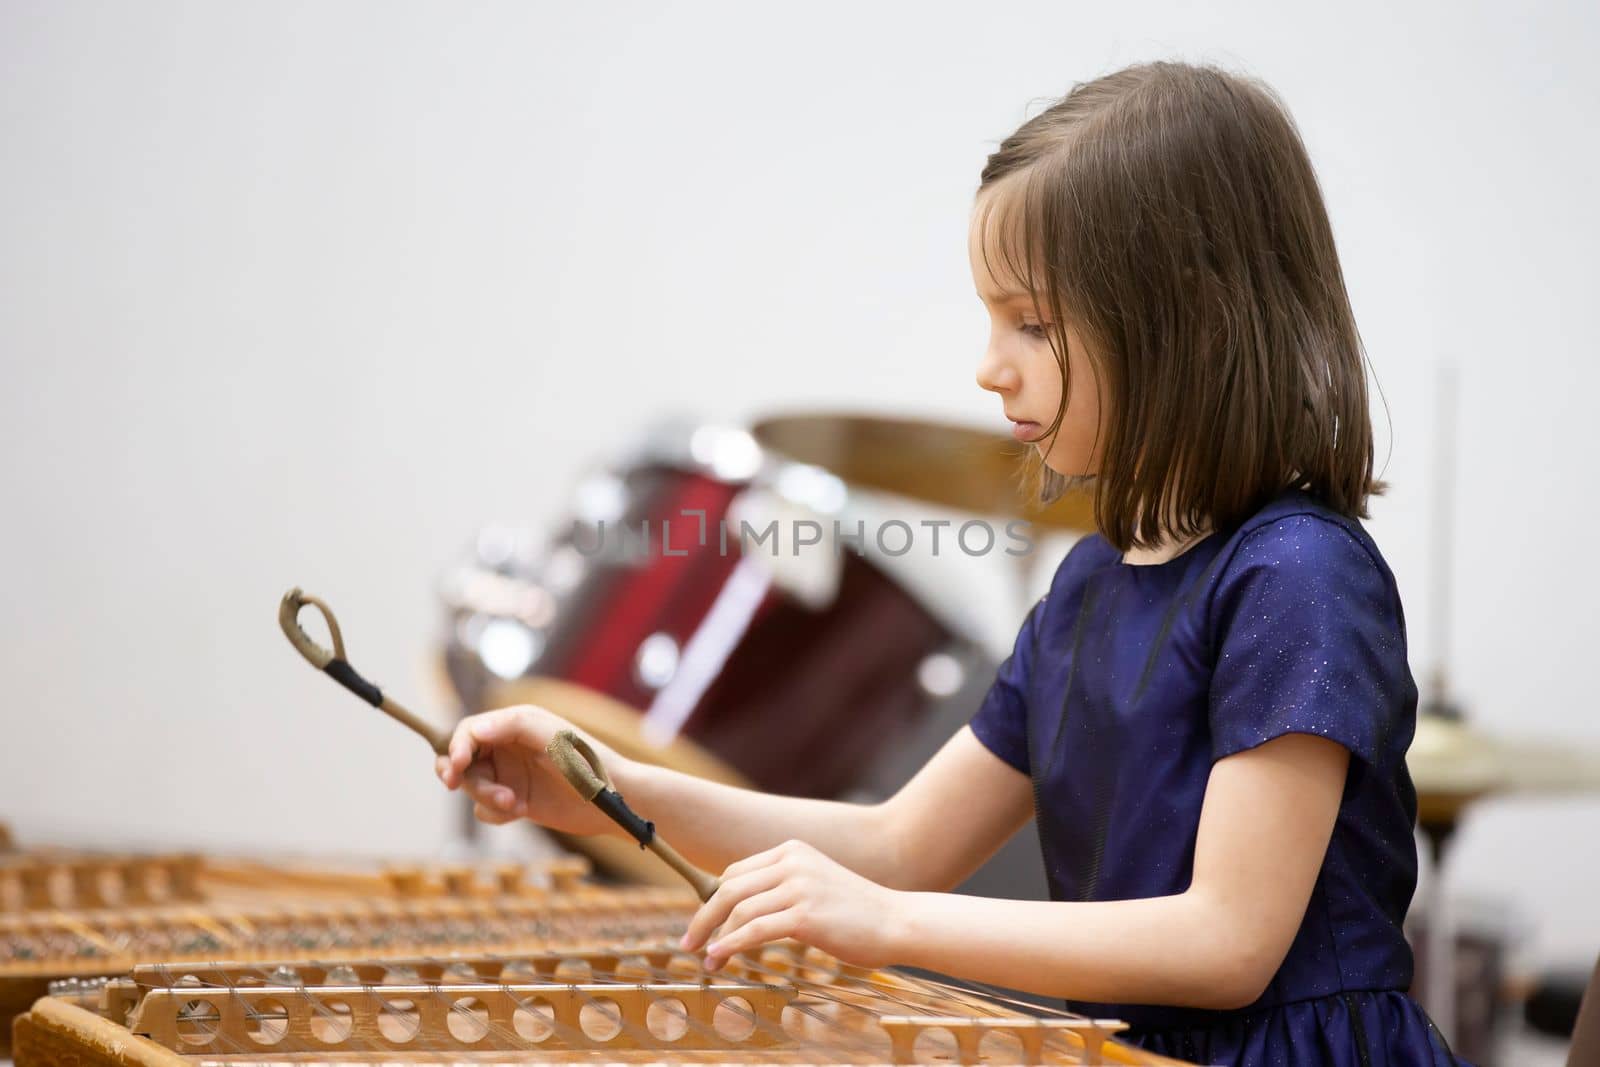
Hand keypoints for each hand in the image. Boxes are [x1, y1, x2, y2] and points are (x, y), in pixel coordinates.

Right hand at [435, 704, 626, 837]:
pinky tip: (522, 811)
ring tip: (514, 803)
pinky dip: (496, 812)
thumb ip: (512, 726)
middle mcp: (508, 748)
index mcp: (515, 724)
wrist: (611, 802)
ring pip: (472, 785)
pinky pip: (485, 809)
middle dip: (457, 772)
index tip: (458, 765)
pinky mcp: (515, 802)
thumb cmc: (587, 762)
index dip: (457, 745)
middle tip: (453, 783)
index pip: (470, 730)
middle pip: (462, 758)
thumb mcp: (552, 737)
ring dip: (485, 795)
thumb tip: (473, 728)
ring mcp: (510, 776)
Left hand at [679, 839, 903, 971]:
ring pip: (739, 910)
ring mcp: (799, 886)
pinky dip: (731, 944)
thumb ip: (781, 887)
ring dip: (715, 936)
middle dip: (704, 916)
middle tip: (689, 940)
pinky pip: (755, 930)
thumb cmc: (855, 911)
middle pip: (729, 887)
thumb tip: (738, 909)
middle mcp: (792, 862)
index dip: (712, 898)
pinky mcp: (805, 915)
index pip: (736, 872)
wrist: (897, 921)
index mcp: (792, 850)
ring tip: (706, 958)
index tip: (703, 922)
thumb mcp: (815, 884)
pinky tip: (720, 956)